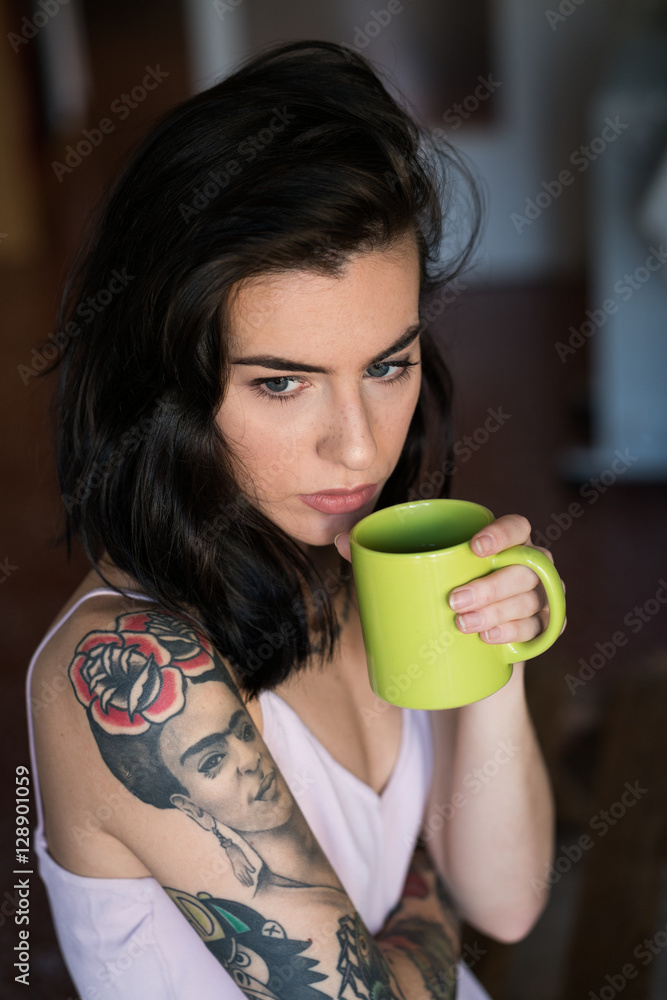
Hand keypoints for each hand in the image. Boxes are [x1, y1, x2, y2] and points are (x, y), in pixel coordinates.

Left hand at [334, 513, 566, 645]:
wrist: (463, 653)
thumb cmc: (438, 597)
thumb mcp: (410, 577)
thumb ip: (380, 555)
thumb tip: (341, 540)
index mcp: (502, 544)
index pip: (517, 527)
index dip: (502, 534)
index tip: (474, 548)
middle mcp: (528, 567)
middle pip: (523, 568)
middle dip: (491, 587)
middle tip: (454, 602)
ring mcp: (538, 600)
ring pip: (531, 601)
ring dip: (501, 613)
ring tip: (464, 626)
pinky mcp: (537, 633)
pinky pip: (541, 632)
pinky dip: (518, 635)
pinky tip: (492, 640)